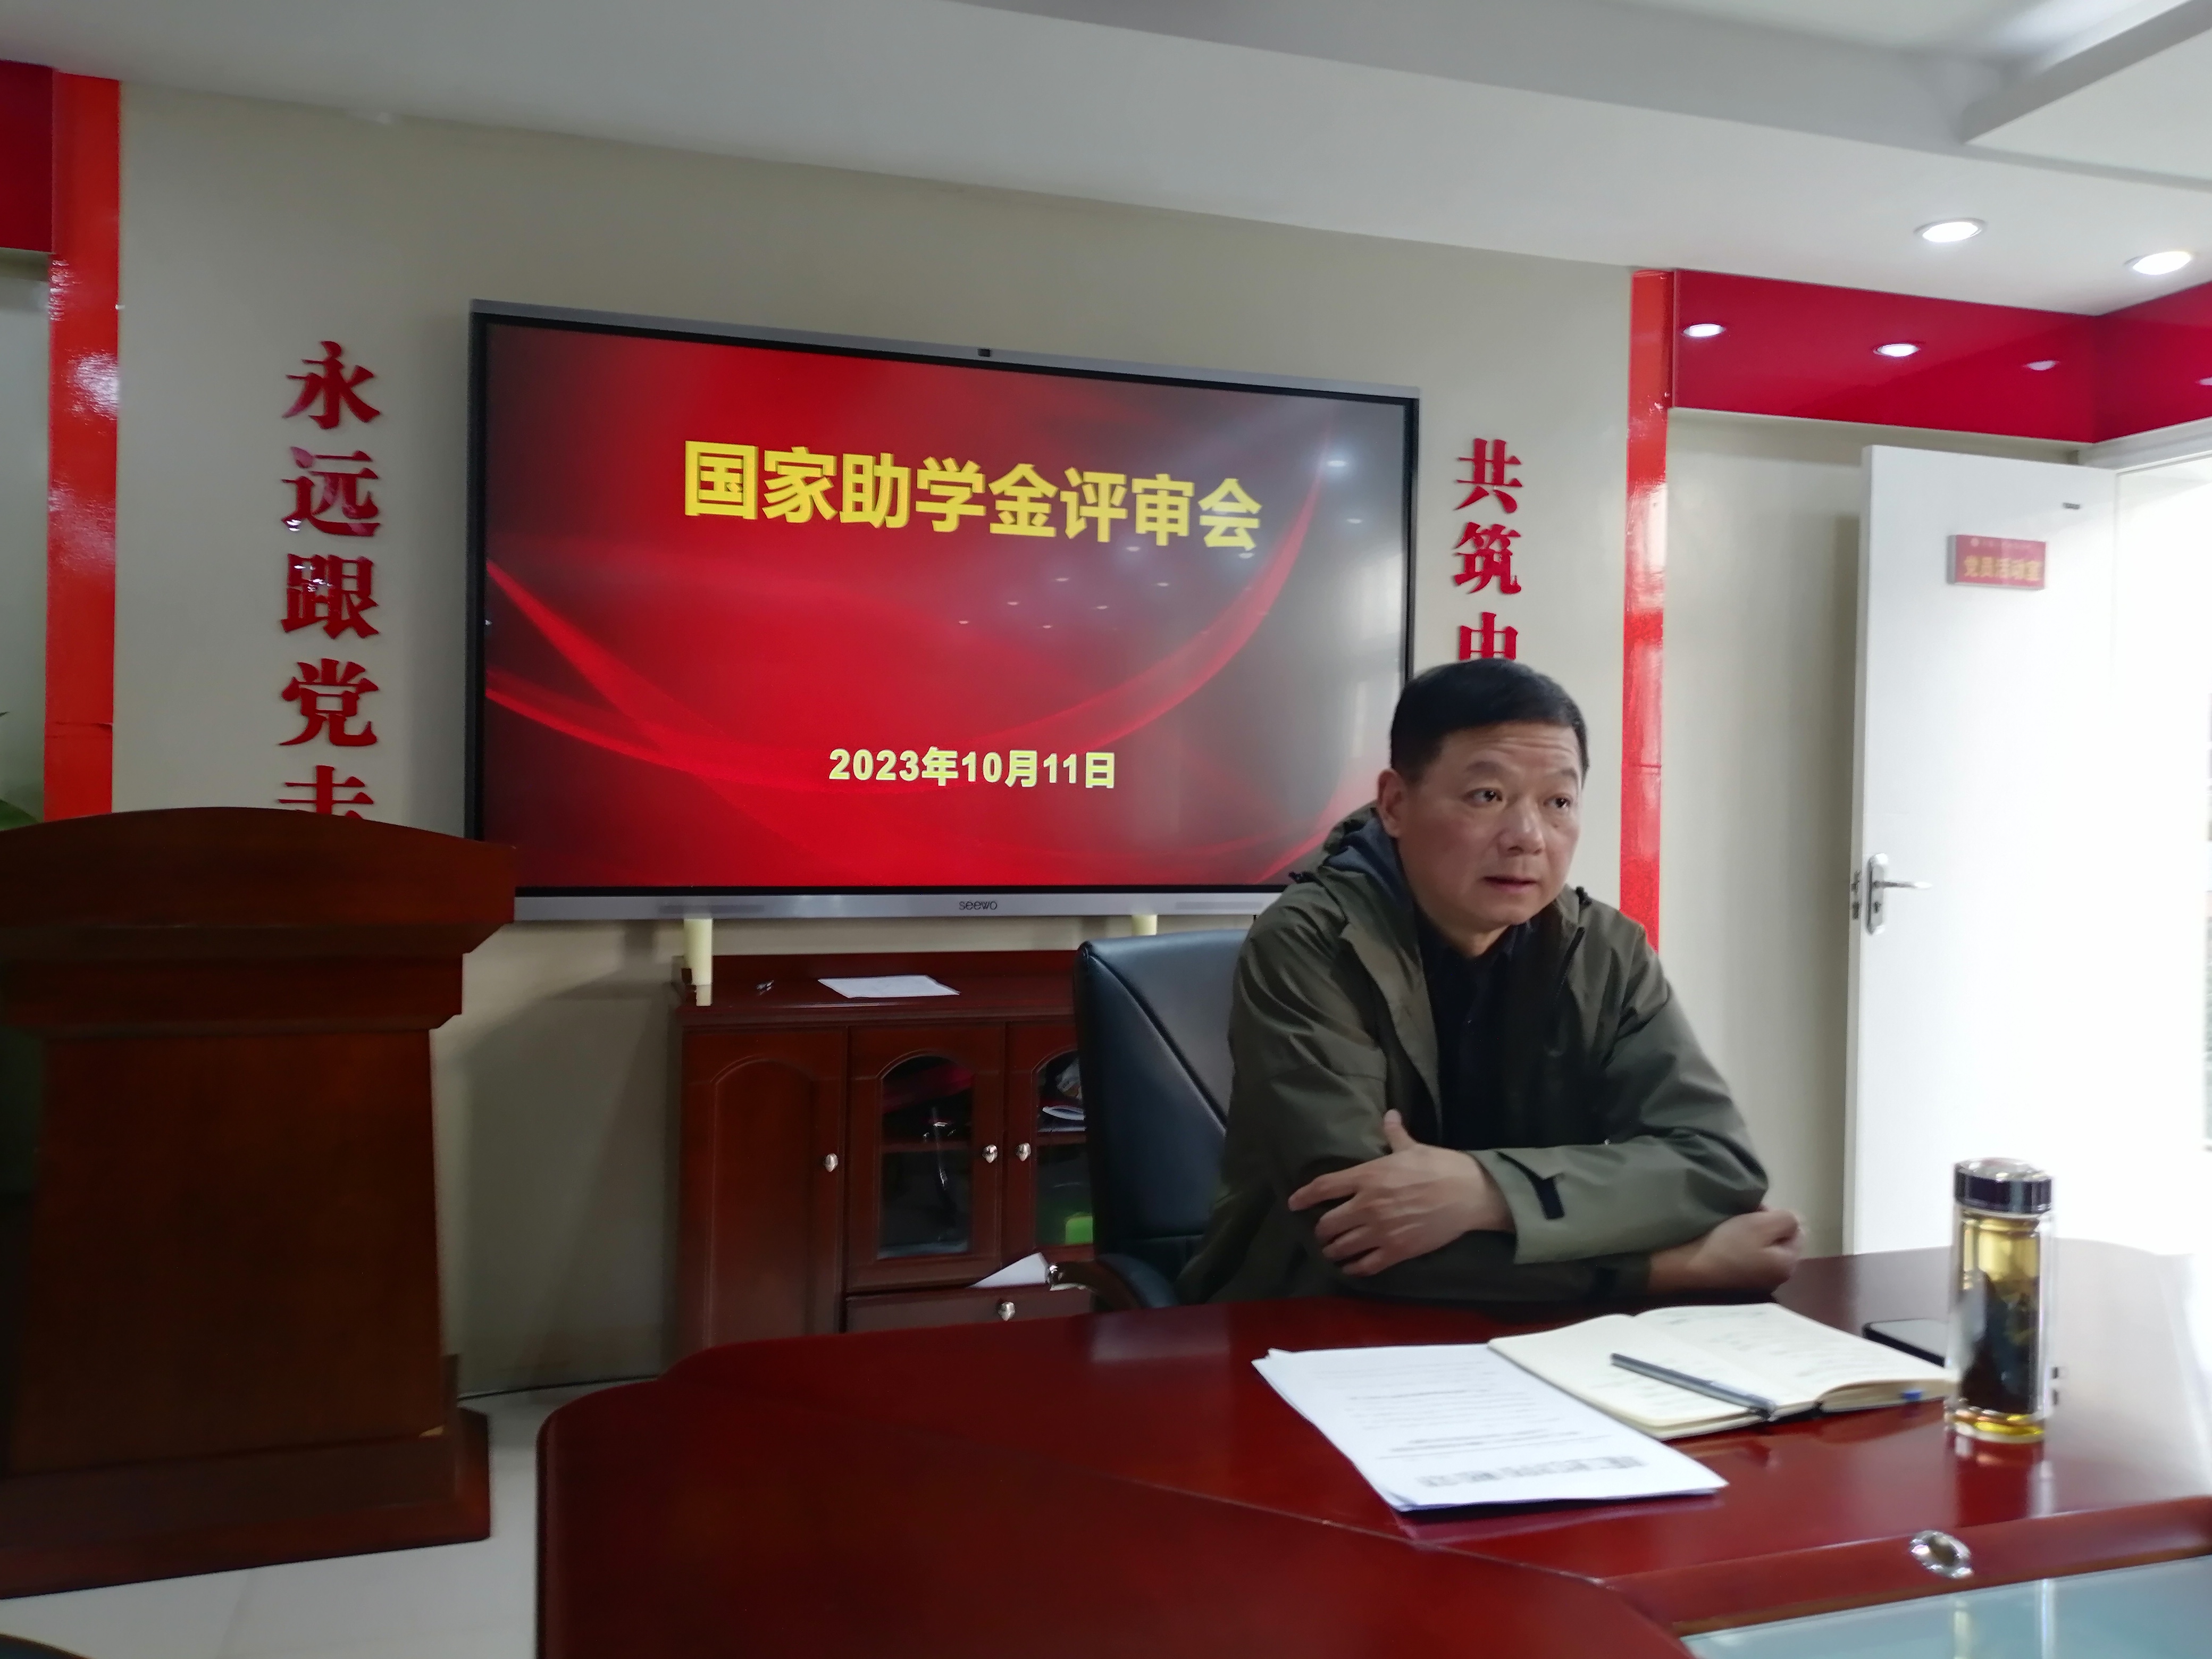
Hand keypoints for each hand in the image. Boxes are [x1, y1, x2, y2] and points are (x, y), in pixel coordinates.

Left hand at [1286, 1111, 1512, 1276]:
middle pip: (1327, 1223)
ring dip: (1333, 1250)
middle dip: (1321, 1230)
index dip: (1304, 1196)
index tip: (1293, 1203)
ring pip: (1342, 1246)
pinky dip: (1353, 1268)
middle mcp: (1367, 1205)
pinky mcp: (1396, 1250)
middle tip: (1321, 1232)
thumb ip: (1395, 1135)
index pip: (1324, 1187)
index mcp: (1368, 1176)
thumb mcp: (1413, 1148)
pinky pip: (1365, 1265)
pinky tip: (1350, 1268)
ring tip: (1332, 1251)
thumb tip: (1390, 1115)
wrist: (1469, 1194)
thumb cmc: (1440, 1166)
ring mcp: (1380, 1230)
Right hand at [1647, 1207, 1802, 1293]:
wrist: (1688, 1266)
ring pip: (1764, 1248)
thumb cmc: (1726, 1243)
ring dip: (1752, 1236)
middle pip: (1780, 1241)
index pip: (1797, 1231)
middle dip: (1765, 1226)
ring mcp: (1758, 1282)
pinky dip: (1740, 1248)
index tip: (1753, 1212)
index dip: (1777, 1216)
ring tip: (1731, 1228)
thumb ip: (1787, 1220)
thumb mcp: (1761, 1224)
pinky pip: (1748, 1258)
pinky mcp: (1739, 1282)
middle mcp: (1778, 1277)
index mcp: (1788, 1264)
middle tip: (1742, 1218)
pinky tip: (1725, 1243)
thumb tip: (1794, 1221)